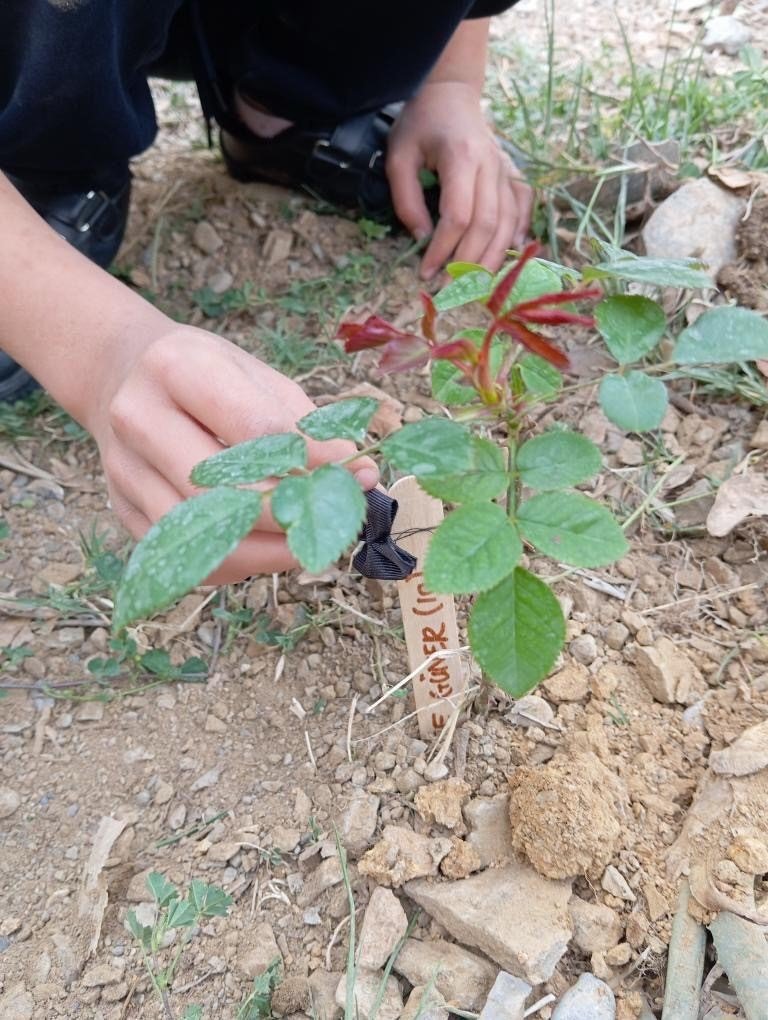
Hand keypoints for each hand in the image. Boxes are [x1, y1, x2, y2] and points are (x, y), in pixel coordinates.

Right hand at [87, 326, 378, 582]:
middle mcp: (138, 418)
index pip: (253, 428)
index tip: (354, 477)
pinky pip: (188, 558)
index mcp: (176, 367)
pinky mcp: (124, 511)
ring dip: (267, 549)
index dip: (311, 462)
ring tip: (312, 541)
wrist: (123, 377)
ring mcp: (124, 469)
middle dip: (288, 512)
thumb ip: (306, 424)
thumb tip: (356, 474)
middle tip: (337, 521)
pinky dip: (240, 562)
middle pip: (220, 487)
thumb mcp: (256, 376)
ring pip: (201, 532)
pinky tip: (273, 549)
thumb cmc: (207, 376)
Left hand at [386, 81, 532, 279]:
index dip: (443, 249)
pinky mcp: (513, 173)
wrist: (451, 94)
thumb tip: (422, 238)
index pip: (457, 216)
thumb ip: (406, 199)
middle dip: (468, 261)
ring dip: (493, 257)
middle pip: (487, 224)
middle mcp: (491, 164)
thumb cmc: (421, 124)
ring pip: (508, 222)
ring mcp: (506, 169)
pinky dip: (519, 232)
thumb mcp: (399, 156)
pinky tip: (510, 253)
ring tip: (475, 282)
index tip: (427, 271)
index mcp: (461, 157)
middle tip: (450, 286)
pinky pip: (524, 207)